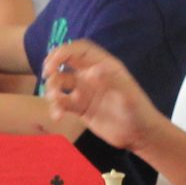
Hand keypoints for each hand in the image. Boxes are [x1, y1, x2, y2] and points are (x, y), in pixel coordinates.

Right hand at [40, 40, 163, 151]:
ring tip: (55, 100)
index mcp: (103, 65)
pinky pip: (61, 103)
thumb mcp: (128, 95)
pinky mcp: (79, 108)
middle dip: (52, 64)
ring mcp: (84, 91)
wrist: (138, 135)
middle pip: (66, 61)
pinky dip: (55, 107)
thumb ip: (111, 81)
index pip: (80, 49)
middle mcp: (91, 75)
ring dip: (52, 88)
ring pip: (60, 82)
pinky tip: (57, 117)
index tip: (53, 62)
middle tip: (46, 75)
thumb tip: (91, 71)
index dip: (64, 51)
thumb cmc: (138, 112)